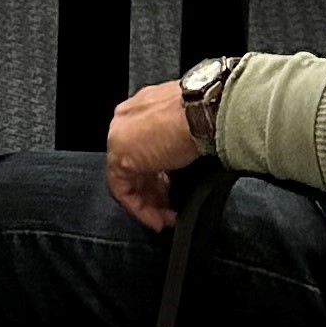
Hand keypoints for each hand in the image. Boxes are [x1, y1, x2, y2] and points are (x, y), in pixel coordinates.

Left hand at [104, 80, 198, 230]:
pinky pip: (122, 191)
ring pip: (128, 179)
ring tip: (166, 218)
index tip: (173, 188)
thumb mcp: (192, 126)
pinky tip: (158, 219)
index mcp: (144, 106)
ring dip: (148, 203)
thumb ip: (180, 141)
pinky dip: (140, 209)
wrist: (202, 110)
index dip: (158, 172)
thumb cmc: (206, 113)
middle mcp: (127, 119)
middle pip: (134, 164)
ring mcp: (120, 137)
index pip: (143, 145)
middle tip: (169, 209)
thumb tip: (189, 158)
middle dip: (154, 191)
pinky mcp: (119, 158)